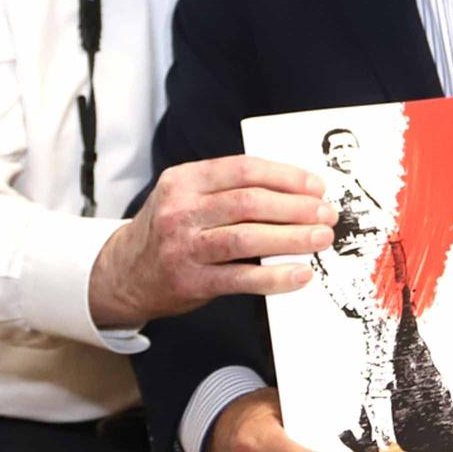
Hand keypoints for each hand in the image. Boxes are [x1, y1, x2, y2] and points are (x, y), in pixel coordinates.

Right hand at [90, 157, 333, 329]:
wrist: (126, 273)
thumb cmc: (169, 230)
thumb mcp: (186, 196)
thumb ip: (227, 189)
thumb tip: (294, 191)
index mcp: (184, 180)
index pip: (243, 170)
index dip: (285, 177)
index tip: (316, 186)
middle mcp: (181, 210)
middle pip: (249, 202)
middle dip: (296, 207)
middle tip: (326, 214)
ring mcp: (184, 247)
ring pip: (248, 237)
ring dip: (292, 237)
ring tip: (321, 239)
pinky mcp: (192, 281)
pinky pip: (242, 278)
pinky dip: (275, 276)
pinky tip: (300, 274)